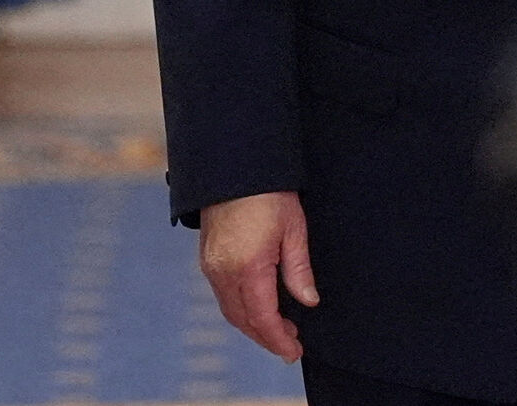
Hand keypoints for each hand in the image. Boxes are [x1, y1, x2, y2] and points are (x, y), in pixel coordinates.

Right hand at [199, 190, 318, 362]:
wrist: (235, 164)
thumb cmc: (269, 191)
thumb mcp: (294, 227)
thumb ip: (299, 269)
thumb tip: (308, 301)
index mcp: (248, 267)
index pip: (263, 318)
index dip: (279, 340)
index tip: (294, 351)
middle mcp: (223, 272)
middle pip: (243, 320)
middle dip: (266, 336)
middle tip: (290, 343)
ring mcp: (211, 266)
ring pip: (230, 310)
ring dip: (253, 323)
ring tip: (279, 327)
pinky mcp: (207, 258)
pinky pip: (222, 294)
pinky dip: (240, 307)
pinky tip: (258, 304)